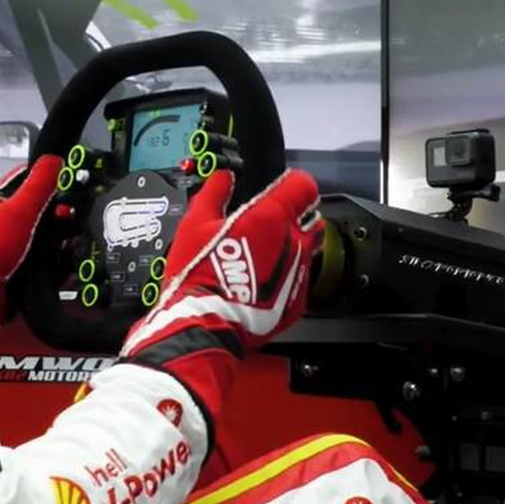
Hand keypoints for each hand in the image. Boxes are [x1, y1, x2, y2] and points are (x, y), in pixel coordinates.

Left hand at [0, 155, 63, 348]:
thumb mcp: (20, 210)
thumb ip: (38, 184)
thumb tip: (54, 159)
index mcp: (0, 202)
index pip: (27, 178)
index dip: (48, 177)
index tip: (69, 180)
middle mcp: (6, 221)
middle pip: (41, 209)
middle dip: (60, 214)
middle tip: (72, 219)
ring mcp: (13, 245)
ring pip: (46, 235)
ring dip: (61, 240)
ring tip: (70, 243)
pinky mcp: (21, 267)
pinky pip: (46, 260)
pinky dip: (58, 263)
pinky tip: (67, 266)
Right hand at [120, 168, 323, 426]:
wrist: (206, 324)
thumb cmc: (200, 275)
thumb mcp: (194, 224)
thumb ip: (214, 193)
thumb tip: (223, 179)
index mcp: (271, 217)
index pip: (304, 185)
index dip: (291, 185)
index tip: (279, 190)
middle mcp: (294, 242)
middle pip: (310, 218)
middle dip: (292, 218)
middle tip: (264, 227)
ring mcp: (299, 272)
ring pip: (306, 249)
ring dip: (289, 248)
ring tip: (257, 259)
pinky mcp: (298, 300)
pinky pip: (298, 279)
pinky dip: (284, 277)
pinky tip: (260, 282)